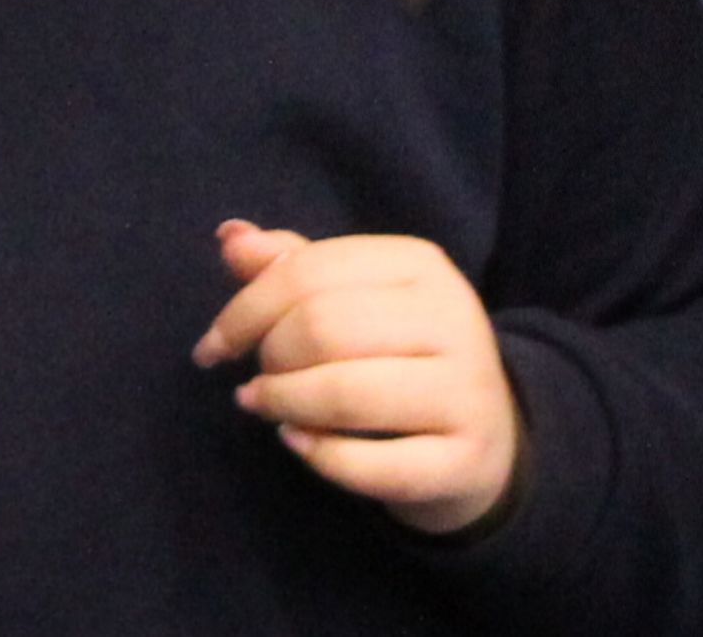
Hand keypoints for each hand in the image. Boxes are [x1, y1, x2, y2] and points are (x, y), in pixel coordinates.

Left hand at [194, 220, 524, 536]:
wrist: (490, 440)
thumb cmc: (404, 359)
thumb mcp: (358, 300)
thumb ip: (294, 268)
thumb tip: (229, 235)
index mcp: (422, 265)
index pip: (310, 271)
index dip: (244, 310)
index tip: (212, 347)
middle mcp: (453, 318)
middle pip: (324, 327)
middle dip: (270, 358)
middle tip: (258, 381)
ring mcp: (465, 391)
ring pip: (344, 394)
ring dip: (284, 404)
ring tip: (266, 408)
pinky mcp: (464, 460)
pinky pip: (371, 466)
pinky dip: (318, 456)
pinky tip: (297, 443)